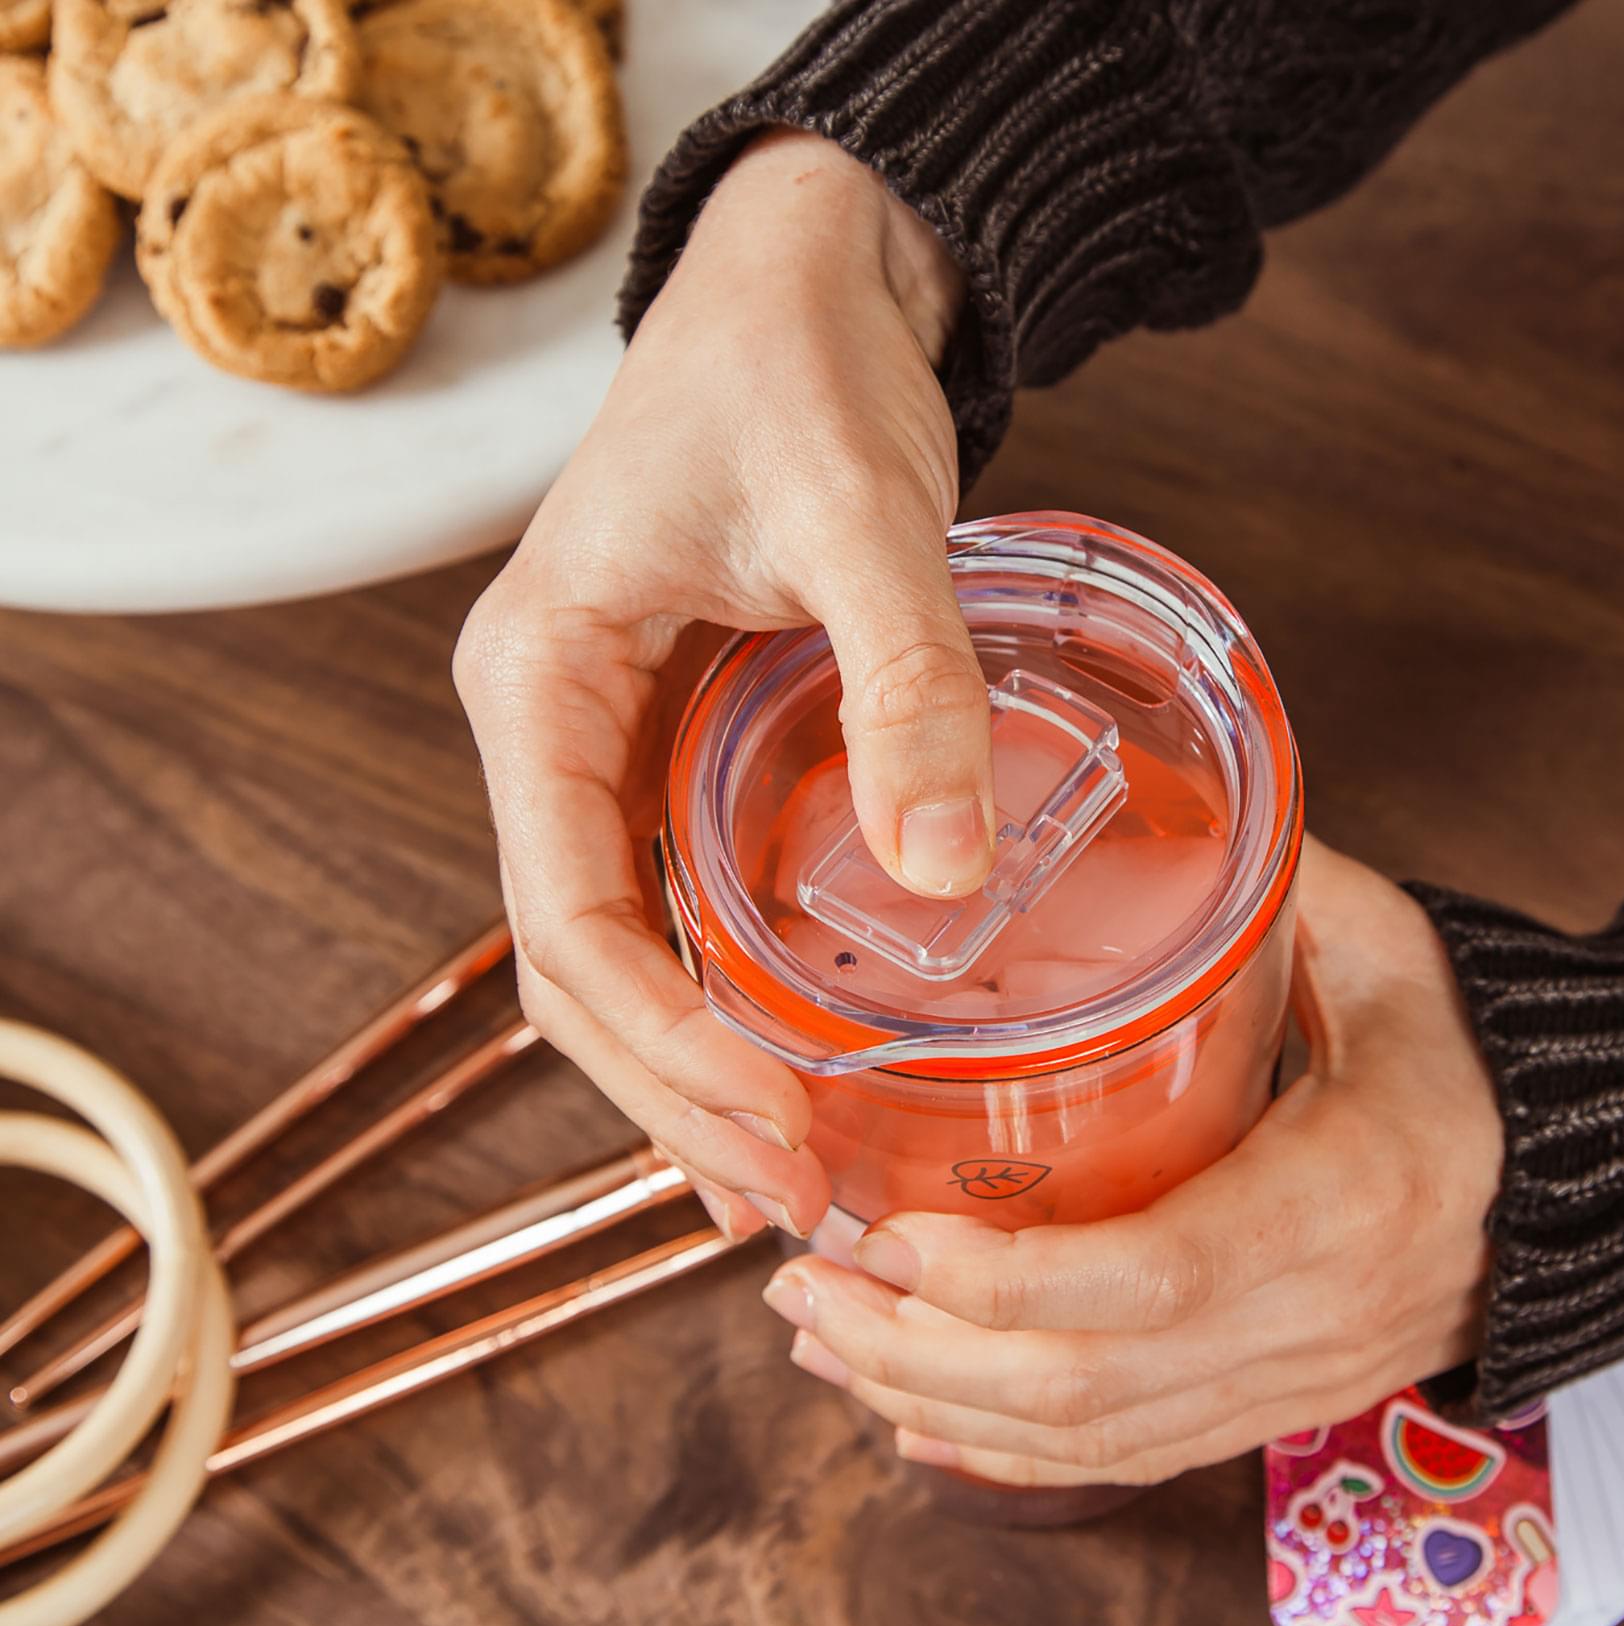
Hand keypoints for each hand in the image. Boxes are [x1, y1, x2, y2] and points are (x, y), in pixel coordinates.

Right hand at [454, 130, 986, 1241]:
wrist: (809, 283)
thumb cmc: (801, 370)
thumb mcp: (859, 515)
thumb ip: (905, 683)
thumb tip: (944, 878)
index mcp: (539, 680)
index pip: (562, 915)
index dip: (659, 1044)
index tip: (769, 1127)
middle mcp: (556, 730)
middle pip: (582, 967)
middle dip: (675, 1097)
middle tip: (792, 1205)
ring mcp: (613, 745)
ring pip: (626, 954)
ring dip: (696, 1073)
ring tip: (793, 1182)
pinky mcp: (683, 745)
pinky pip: (684, 903)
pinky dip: (731, 1001)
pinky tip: (797, 1074)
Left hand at [758, 836, 1505, 1483]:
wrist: (1594, 1174)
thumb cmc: (1488, 1048)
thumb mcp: (1393, 948)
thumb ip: (1267, 884)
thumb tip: (1150, 797)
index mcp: (1344, 1199)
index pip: (1150, 1279)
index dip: (1003, 1279)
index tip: (886, 1231)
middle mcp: (1313, 1322)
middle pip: (1090, 1388)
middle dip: (920, 1349)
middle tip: (806, 1278)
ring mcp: (1294, 1382)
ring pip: (1092, 1440)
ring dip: (937, 1402)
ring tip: (821, 1337)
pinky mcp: (1276, 1404)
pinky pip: (1125, 1458)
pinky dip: (1003, 1450)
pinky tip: (914, 1411)